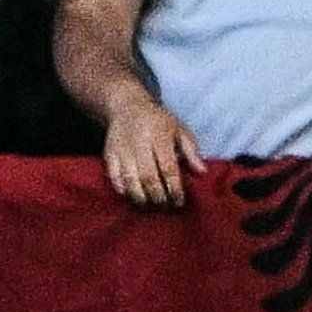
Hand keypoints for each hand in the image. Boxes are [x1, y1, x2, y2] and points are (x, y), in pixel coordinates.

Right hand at [103, 90, 203, 207]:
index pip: (168, 169)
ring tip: (150, 204)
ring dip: (141, 197)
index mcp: (159, 137)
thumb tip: (202, 172)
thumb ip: (192, 151)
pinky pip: (113, 177)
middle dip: (158, 196)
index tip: (179, 201)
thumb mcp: (180, 130)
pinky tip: (131, 195)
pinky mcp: (109, 153)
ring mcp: (122, 149)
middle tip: (166, 205)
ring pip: (130, 180)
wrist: (127, 106)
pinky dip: (122, 189)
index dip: (174, 189)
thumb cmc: (159, 122)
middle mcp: (139, 144)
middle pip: (148, 178)